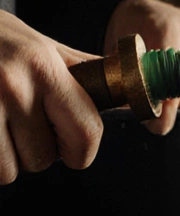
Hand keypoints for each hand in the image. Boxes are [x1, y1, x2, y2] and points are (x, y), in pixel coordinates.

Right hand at [0, 10, 101, 184]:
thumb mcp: (40, 45)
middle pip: (44, 158)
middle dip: (33, 152)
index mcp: (45, 66)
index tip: (70, 151)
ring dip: (4, 160)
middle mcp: (14, 84)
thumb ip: (81, 74)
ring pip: (9, 170)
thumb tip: (132, 96)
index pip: (86, 133)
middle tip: (18, 128)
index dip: (81, 152)